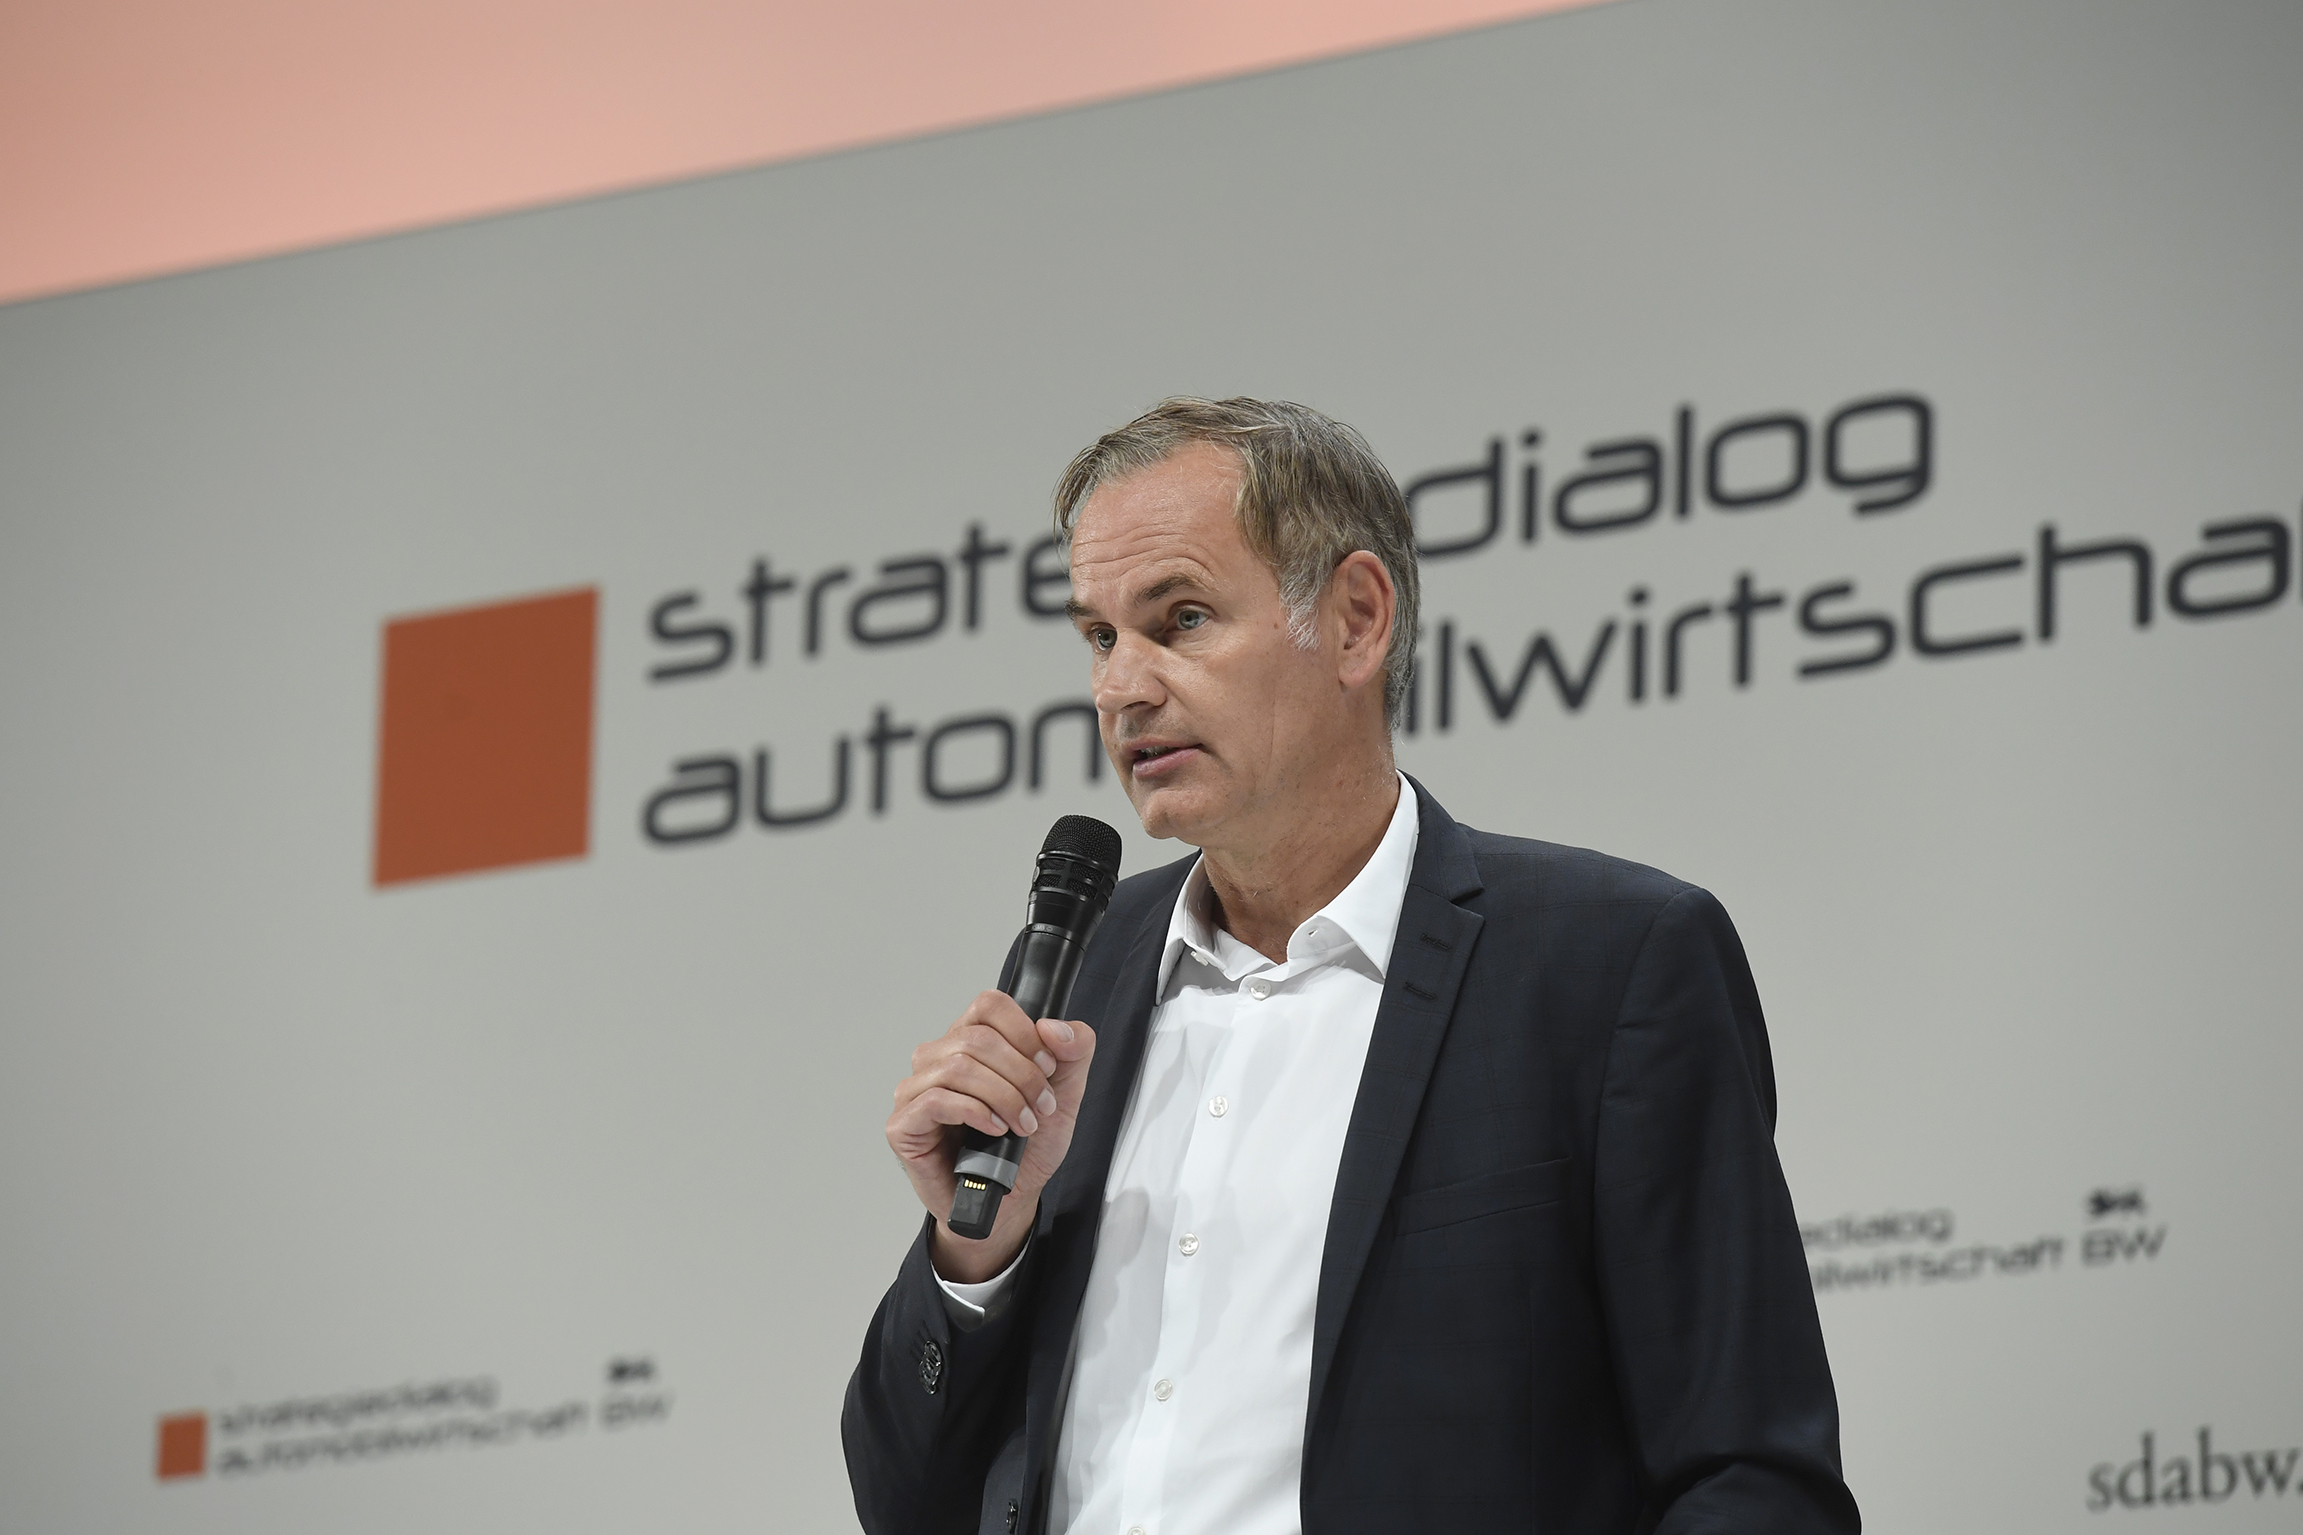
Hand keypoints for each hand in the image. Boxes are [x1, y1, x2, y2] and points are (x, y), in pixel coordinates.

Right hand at [887, 991, 1096, 1281]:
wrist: (1010, 1201)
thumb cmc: (1025, 1149)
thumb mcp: (1065, 1096)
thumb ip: (1073, 1053)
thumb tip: (1055, 1028)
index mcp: (970, 1041)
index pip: (989, 1005)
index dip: (1024, 1031)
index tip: (1048, 1065)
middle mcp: (939, 1059)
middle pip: (978, 1037)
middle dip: (1022, 1074)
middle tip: (1043, 1106)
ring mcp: (916, 1090)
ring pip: (958, 1066)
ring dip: (1003, 1096)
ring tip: (1022, 1124)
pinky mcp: (904, 1123)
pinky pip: (935, 1100)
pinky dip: (974, 1112)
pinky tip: (994, 1130)